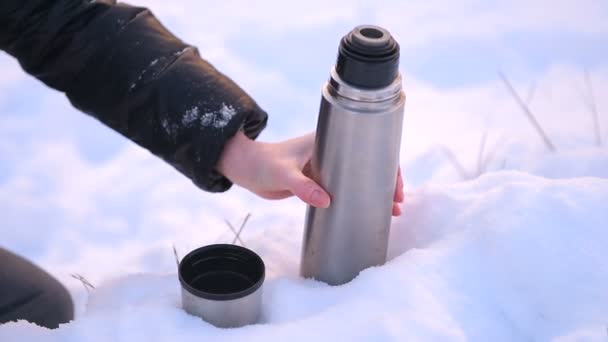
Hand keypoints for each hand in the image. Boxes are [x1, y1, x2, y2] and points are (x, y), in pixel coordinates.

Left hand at [217, 131, 403, 215]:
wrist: (245, 169)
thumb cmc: (263, 164)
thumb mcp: (283, 174)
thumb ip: (303, 187)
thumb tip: (327, 201)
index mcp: (328, 141)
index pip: (367, 149)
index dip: (386, 166)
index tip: (395, 186)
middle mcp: (331, 153)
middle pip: (368, 165)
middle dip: (386, 183)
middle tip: (397, 204)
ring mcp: (325, 168)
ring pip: (358, 180)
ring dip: (374, 194)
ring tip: (390, 212)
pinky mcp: (317, 183)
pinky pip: (343, 191)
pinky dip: (357, 200)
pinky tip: (366, 213)